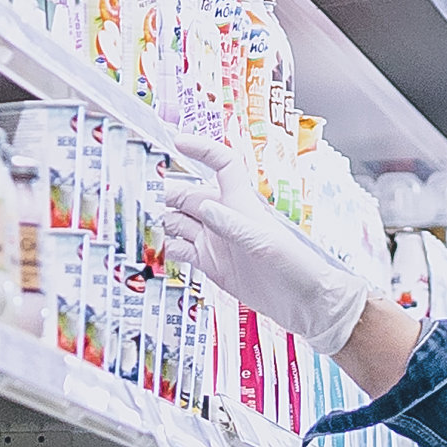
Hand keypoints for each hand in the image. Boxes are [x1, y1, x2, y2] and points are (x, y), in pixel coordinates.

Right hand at [160, 136, 372, 357]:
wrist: (303, 303)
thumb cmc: (295, 268)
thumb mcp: (264, 243)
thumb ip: (232, 225)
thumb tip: (204, 207)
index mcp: (241, 204)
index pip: (221, 165)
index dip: (201, 150)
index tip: (178, 143)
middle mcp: (225, 218)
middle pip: (189, 195)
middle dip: (168, 193)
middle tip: (143, 198)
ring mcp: (216, 241)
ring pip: (181, 222)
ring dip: (164, 221)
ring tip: (145, 224)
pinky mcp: (211, 264)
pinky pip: (182, 249)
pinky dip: (168, 247)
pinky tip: (159, 249)